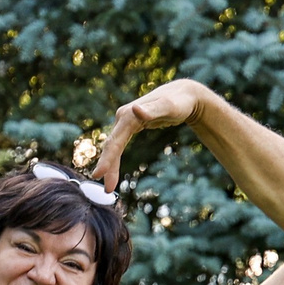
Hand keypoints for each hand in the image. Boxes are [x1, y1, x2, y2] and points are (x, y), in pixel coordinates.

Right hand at [90, 79, 210, 190]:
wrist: (184, 95)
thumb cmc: (179, 102)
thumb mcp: (169, 107)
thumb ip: (153, 110)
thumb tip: (136, 110)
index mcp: (128, 114)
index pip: (115, 140)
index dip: (108, 158)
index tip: (99, 175)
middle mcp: (123, 116)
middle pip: (112, 145)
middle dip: (108, 167)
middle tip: (108, 189)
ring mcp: (126, 121)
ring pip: (114, 146)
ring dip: (110, 165)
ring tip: (110, 187)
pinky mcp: (131, 126)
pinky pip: (120, 145)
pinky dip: (115, 159)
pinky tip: (113, 171)